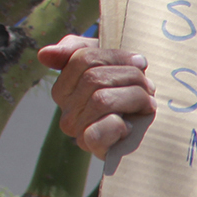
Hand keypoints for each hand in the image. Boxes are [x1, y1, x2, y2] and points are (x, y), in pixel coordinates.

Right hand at [40, 35, 155, 155]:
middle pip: (95, 78)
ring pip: (102, 99)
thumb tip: (44, 54)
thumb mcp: (104, 62)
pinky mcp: (93, 148)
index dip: (118, 57)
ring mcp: (78, 131)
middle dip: (131, 77)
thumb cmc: (127, 90)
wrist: (152, 129)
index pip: (85, 59)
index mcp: (64, 88)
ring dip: (136, 97)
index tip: (141, 63)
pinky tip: (131, 126)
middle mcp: (66, 111)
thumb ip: (75, 49)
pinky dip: (120, 125)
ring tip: (148, 102)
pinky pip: (100, 131)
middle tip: (150, 86)